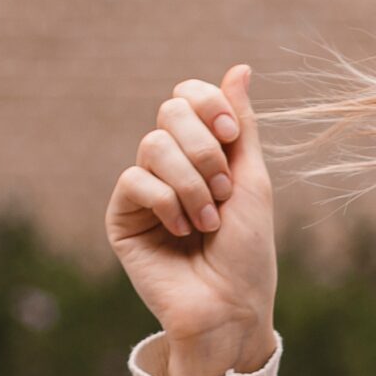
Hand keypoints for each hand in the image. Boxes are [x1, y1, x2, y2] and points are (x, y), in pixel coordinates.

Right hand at [109, 66, 277, 375]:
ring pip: (153, 146)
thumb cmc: (247, 253)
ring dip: (192, 183)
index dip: (208, 105)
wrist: (230, 308)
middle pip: (169, 112)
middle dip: (204, 148)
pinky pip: (134, 181)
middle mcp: (171, 166)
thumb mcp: (252, 181)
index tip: (231, 136)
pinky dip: (167, 203)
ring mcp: (144, 190)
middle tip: (224, 189)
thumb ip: (241, 126)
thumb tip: (240, 67)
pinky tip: (183, 233)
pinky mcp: (122, 217)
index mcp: (203, 153)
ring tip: (208, 220)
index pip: (188, 98)